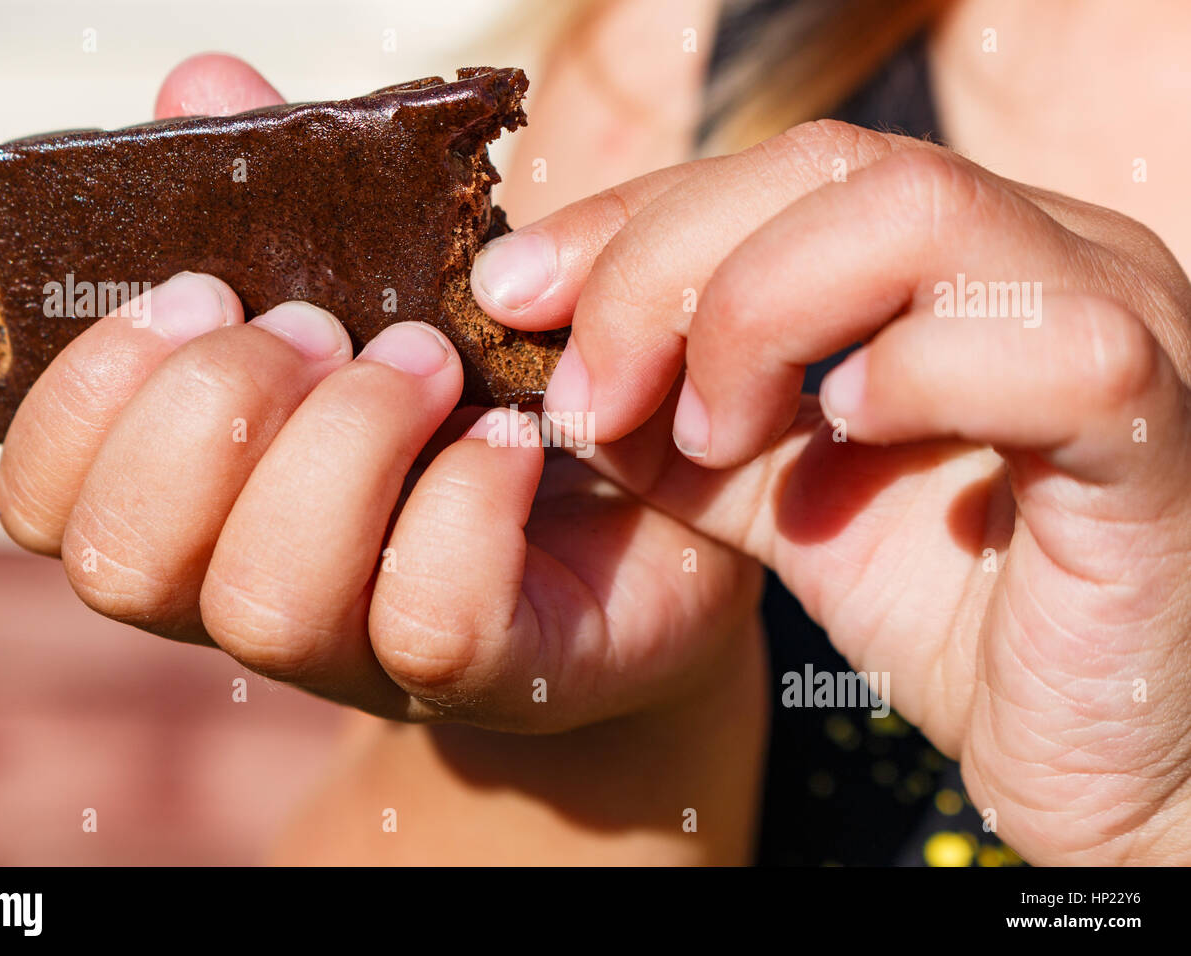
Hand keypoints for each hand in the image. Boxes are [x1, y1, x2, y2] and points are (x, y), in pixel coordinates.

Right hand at [0, 55, 762, 733]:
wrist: (660, 489)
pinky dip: (463, 502)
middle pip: (128, 562)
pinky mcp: (492, 672)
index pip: (54, 503)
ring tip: (431, 364)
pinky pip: (429, 621)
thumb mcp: (390, 275)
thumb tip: (202, 86)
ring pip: (268, 603)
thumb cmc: (499, 375)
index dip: (92, 397)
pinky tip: (515, 436)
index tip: (204, 290)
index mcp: (206, 503)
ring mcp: (367, 654)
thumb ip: (286, 192)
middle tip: (325, 327)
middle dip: (215, 410)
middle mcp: (258, 592)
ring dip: (341, 445)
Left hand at [474, 119, 1190, 862]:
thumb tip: (566, 374)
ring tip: (706, 433)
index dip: (632, 218)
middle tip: (586, 391)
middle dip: (663, 268)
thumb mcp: (786, 499)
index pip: (780, 172)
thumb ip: (688, 428)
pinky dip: (909, 378)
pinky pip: (1044, 350)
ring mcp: (1118, 322)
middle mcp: (1050, 256)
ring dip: (757, 314)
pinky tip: (841, 438)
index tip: (513, 292)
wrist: (1100, 747)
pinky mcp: (1159, 432)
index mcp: (963, 259)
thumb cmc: (962, 612)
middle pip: (829, 167)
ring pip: (917, 213)